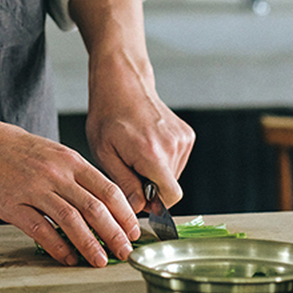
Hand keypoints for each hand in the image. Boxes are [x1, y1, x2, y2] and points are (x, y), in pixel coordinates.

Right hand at [0, 115, 143, 267]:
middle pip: (95, 207)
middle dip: (115, 233)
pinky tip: (67, 258)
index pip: (107, 188)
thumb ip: (70, 172)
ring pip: (72, 220)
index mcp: (68, 160)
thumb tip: (91, 196)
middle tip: (125, 252)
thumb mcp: (48, 151)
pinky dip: (57, 247)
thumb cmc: (7, 145)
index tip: (133, 230)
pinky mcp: (11, 204)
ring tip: (101, 261)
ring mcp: (34, 189)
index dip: (124, 213)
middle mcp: (56, 173)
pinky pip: (40, 230)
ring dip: (90, 244)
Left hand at [69, 0, 194, 212]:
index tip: (137, 196)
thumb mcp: (105, 154)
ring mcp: (183, 138)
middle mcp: (174, 145)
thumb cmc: (108, 117)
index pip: (170, 197)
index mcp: (153, 153)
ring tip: (136, 154)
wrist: (123, 84)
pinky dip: (163, 161)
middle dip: (151, 187)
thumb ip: (125, 185)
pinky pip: (177, 161)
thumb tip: (139, 208)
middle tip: (129, 168)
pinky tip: (146, 145)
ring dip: (156, 174)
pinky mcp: (187, 134)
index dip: (153, 204)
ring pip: (174, 175)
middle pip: (170, 188)